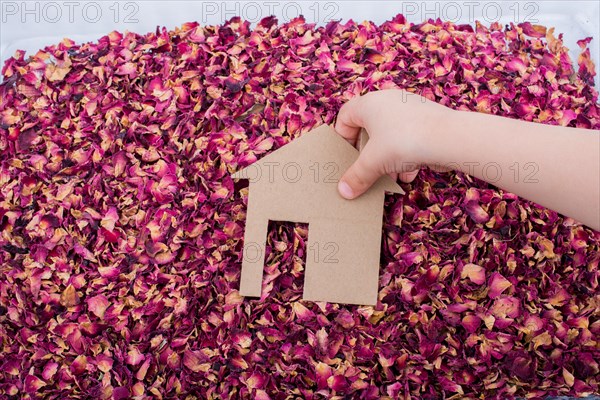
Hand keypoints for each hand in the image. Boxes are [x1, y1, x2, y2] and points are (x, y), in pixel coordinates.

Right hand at [335, 89, 450, 198]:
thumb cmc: (405, 141)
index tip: (347, 157)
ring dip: (387, 158)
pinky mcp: (426, 120)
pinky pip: (408, 138)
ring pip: (390, 136)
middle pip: (368, 129)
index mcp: (369, 103)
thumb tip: (344, 192)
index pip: (344, 116)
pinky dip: (405, 156)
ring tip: (389, 177)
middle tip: (366, 170)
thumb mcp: (373, 163)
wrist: (449, 138)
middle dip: (368, 154)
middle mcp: (388, 101)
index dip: (343, 139)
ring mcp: (409, 109)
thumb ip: (356, 177)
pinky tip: (408, 174)